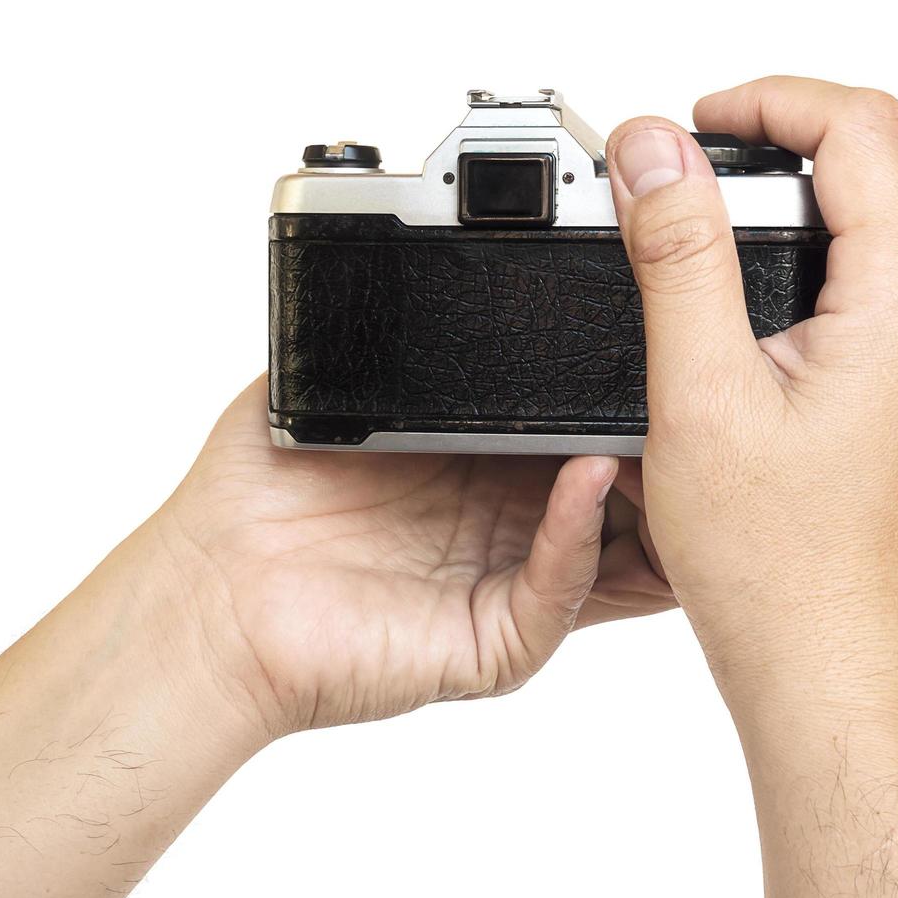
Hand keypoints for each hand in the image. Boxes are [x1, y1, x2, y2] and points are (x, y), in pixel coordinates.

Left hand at [156, 377, 672, 733]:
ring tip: (673, 433)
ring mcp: (504, 585)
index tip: (647, 340)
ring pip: (614, 553)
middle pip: (617, 493)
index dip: (616, 396)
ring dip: (646, 499)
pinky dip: (578, 534)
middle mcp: (503, 526)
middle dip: (659, 449)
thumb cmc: (254, 499)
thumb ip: (391, 338)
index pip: (577, 431)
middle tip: (690, 387)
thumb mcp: (331, 388)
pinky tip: (586, 475)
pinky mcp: (494, 641)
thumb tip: (429, 257)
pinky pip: (557, 590)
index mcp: (479, 467)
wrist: (207, 594)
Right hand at [604, 76, 897, 897]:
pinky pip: (871, 308)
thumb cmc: (777, 567)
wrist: (828, 672)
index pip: (861, 131)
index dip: (771, 101)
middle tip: (679, 200)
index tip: (698, 125)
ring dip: (782, 236)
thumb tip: (658, 153)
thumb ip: (679, 256)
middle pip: (867, 181)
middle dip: (766, 168)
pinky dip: (803, 296)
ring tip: (699, 281)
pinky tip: (746, 352)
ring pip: (865, 247)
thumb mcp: (701, 392)